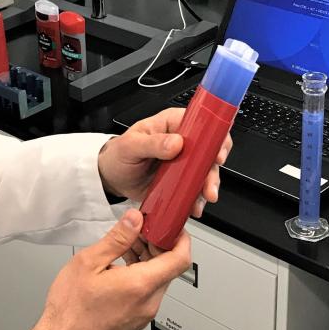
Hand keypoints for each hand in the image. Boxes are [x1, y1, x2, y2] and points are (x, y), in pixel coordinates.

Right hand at [23, 209, 191, 329]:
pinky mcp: (137, 318)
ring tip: (125, 246)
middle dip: (158, 244)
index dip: (180, 238)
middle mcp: (149, 301)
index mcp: (140, 284)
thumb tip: (134, 220)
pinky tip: (121, 264)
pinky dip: (141, 273)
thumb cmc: (71, 306)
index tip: (171, 225)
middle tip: (140, 230)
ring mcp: (144, 312)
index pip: (180, 259)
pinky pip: (148, 290)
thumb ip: (116, 238)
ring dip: (148, 258)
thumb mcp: (89, 262)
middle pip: (169, 267)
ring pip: (158, 278)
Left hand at [97, 108, 231, 217]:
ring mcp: (184, 162)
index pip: (202, 123)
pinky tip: (192, 206)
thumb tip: (176, 142)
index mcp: (172, 124)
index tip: (216, 154)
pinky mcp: (182, 180)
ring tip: (201, 199)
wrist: (112, 177)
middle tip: (209, 185)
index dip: (214, 136)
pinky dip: (197, 198)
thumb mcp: (130, 146)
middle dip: (213, 169)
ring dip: (207, 187)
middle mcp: (183, 141)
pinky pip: (196, 188)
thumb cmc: (118, 155)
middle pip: (210, 151)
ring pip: (206, 172)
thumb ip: (152, 142)